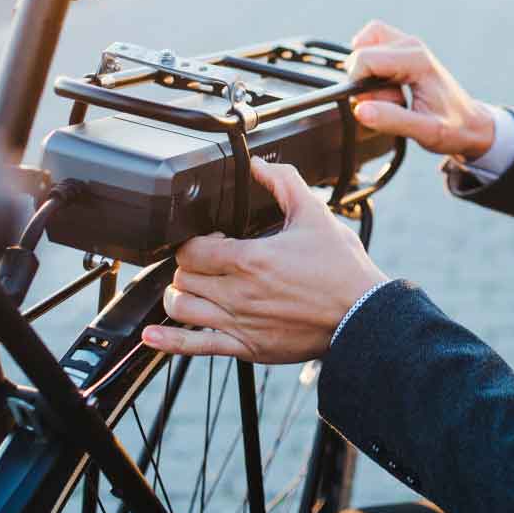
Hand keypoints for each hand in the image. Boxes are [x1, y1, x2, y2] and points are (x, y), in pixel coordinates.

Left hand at [141, 159, 387, 362]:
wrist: (362, 314)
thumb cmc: (342, 270)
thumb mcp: (315, 214)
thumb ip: (284, 183)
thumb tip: (260, 165)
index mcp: (251, 259)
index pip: (193, 249)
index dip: (196, 240)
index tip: (213, 238)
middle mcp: (239, 293)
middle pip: (183, 276)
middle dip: (189, 265)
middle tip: (206, 261)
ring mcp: (239, 323)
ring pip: (180, 308)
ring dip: (180, 294)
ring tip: (193, 287)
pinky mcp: (246, 348)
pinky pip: (194, 347)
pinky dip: (167, 341)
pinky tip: (152, 335)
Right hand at [346, 20, 494, 159]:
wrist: (472, 124)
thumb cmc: (454, 128)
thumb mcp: (426, 131)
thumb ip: (392, 120)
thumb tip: (360, 110)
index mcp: (417, 60)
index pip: (364, 59)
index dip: (359, 86)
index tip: (378, 105)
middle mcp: (411, 46)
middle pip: (360, 53)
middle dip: (364, 82)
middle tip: (392, 102)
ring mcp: (407, 45)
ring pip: (363, 44)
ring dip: (366, 73)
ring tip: (390, 94)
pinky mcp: (403, 51)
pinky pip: (372, 48)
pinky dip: (370, 68)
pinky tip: (386, 87)